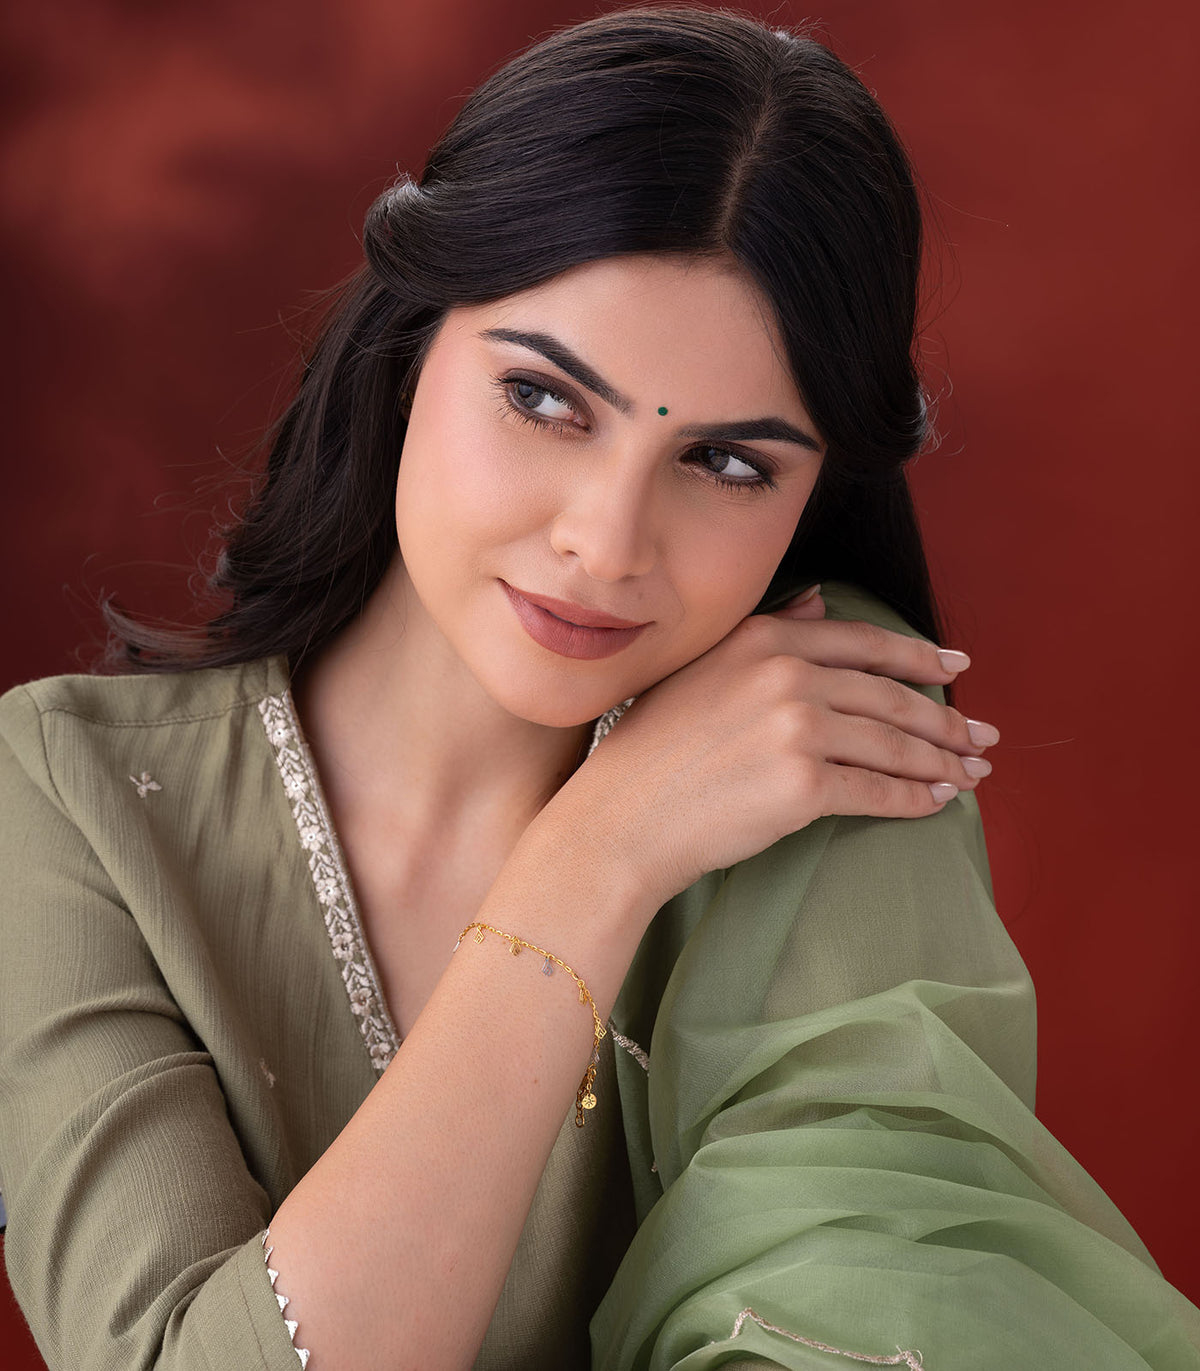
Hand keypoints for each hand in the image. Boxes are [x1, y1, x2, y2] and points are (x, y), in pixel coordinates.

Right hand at [559, 584, 997, 907]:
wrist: (621, 820)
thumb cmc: (651, 750)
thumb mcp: (703, 669)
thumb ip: (768, 631)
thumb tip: (819, 601)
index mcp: (764, 638)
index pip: (864, 643)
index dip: (920, 657)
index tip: (956, 667)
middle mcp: (785, 673)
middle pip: (890, 695)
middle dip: (946, 718)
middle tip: (982, 736)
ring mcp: (795, 728)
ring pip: (893, 743)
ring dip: (942, 761)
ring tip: (971, 773)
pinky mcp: (802, 786)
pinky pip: (877, 791)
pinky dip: (916, 800)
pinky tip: (938, 803)